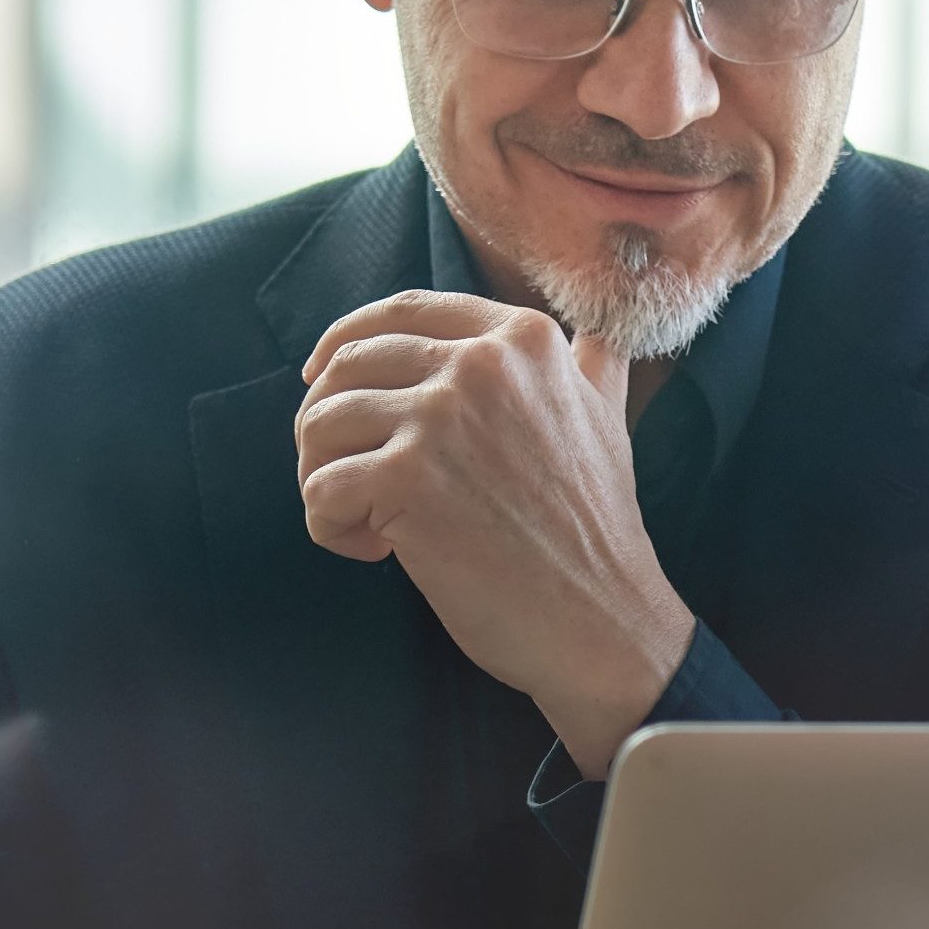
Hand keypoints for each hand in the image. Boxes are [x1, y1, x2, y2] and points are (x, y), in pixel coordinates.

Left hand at [296, 292, 691, 775]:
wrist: (601, 616)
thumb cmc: (597, 528)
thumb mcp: (608, 419)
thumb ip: (590, 365)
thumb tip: (598, 334)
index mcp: (523, 339)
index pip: (402, 312)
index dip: (346, 341)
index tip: (323, 378)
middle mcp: (481, 363)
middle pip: (348, 364)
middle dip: (325, 421)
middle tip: (338, 471)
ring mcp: (441, 419)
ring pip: (322, 423)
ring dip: (321, 475)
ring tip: (360, 518)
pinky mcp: (407, 481)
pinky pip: (321, 488)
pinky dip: (329, 525)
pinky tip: (374, 551)